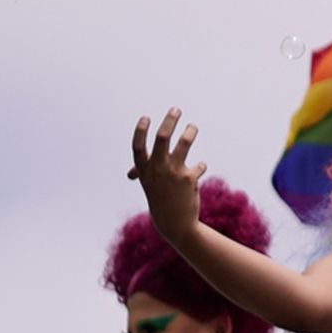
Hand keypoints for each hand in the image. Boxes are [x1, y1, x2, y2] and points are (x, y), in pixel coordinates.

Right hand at [129, 107, 207, 235]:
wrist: (174, 223)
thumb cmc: (160, 200)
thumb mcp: (148, 186)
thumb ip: (142, 174)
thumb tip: (130, 173)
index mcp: (144, 169)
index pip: (138, 146)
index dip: (140, 131)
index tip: (146, 118)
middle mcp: (157, 169)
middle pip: (162, 138)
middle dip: (170, 121)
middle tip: (176, 109)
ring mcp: (173, 173)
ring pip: (183, 145)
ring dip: (190, 133)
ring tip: (193, 126)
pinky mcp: (189, 179)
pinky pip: (199, 166)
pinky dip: (201, 166)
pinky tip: (200, 169)